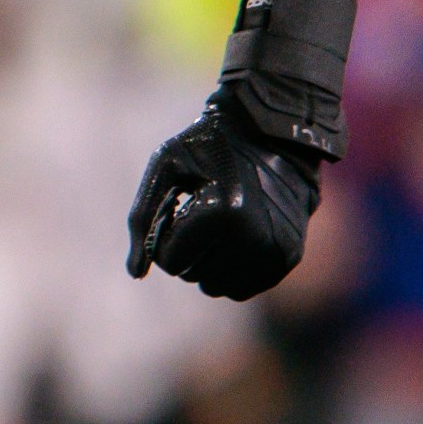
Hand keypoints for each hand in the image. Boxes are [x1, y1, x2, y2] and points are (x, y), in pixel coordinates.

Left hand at [126, 96, 319, 300]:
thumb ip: (143, 217)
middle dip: (186, 250)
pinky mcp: (288, 258)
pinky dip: (229, 271)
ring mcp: (274, 252)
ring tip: (215, 225)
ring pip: (217, 289)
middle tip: (198, 213)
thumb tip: (134, 271)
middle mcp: (253, 239)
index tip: (176, 210)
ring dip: (207, 264)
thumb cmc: (208, 146)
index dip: (163, 237)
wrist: (270, 134)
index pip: (170, 261)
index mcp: (220, 213)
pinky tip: (232, 238)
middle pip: (193, 277)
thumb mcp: (165, 165)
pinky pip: (242, 289)